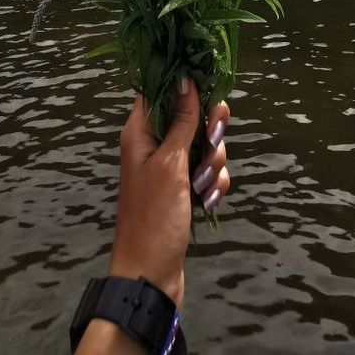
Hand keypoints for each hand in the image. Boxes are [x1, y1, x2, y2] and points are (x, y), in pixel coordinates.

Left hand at [107, 80, 229, 308]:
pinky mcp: (184, 189)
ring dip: (213, 163)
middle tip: (213, 143)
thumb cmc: (154, 217)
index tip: (209, 94)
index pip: (163, 88)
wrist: (150, 277)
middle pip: (192, 115)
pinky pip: (207, 172)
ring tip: (204, 187)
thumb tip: (185, 76)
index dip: (188, 85)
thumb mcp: (170, 164)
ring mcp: (170, 168)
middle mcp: (154, 144)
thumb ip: (182, 121)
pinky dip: (213, 184)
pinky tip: (209, 202)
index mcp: (141, 131)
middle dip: (210, 131)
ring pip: (205, 145)